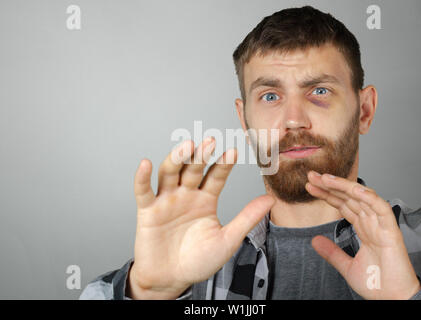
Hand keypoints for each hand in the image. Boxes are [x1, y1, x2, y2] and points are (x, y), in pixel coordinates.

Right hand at [128, 138, 274, 298]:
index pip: (216, 176)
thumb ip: (247, 218)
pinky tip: (146, 164)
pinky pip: (143, 191)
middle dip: (201, 155)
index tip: (232, 152)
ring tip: (187, 146)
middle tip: (210, 142)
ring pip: (170, 173)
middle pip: (193, 169)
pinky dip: (142, 178)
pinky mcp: (148, 211)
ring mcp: (166, 200)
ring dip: (177, 158)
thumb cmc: (199, 261)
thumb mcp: (228, 239)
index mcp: (206, 200)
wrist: (172, 280)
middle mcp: (186, 195)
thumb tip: (271, 199)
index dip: (223, 164)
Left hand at [305, 171, 420, 299]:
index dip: (327, 194)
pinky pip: (381, 208)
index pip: (343, 205)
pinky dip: (369, 197)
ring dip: (344, 186)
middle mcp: (372, 223)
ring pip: (362, 198)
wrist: (393, 299)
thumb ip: (332, 252)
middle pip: (349, 198)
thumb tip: (314, 241)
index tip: (310, 186)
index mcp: (364, 229)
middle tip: (312, 175)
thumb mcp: (347, 266)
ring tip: (325, 178)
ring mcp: (381, 225)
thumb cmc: (378, 284)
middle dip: (330, 185)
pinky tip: (354, 189)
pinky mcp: (391, 231)